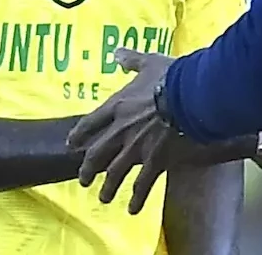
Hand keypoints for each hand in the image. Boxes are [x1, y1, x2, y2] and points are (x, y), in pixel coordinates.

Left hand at [67, 48, 183, 212]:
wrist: (190, 97)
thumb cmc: (171, 77)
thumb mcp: (148, 62)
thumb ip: (130, 60)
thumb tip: (117, 52)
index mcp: (117, 106)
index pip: (90, 124)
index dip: (79, 135)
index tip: (71, 144)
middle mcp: (121, 131)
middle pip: (97, 154)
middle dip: (89, 168)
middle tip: (83, 179)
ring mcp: (136, 149)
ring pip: (115, 173)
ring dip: (108, 187)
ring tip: (104, 197)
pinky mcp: (155, 162)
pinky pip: (142, 185)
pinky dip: (136, 198)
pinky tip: (132, 209)